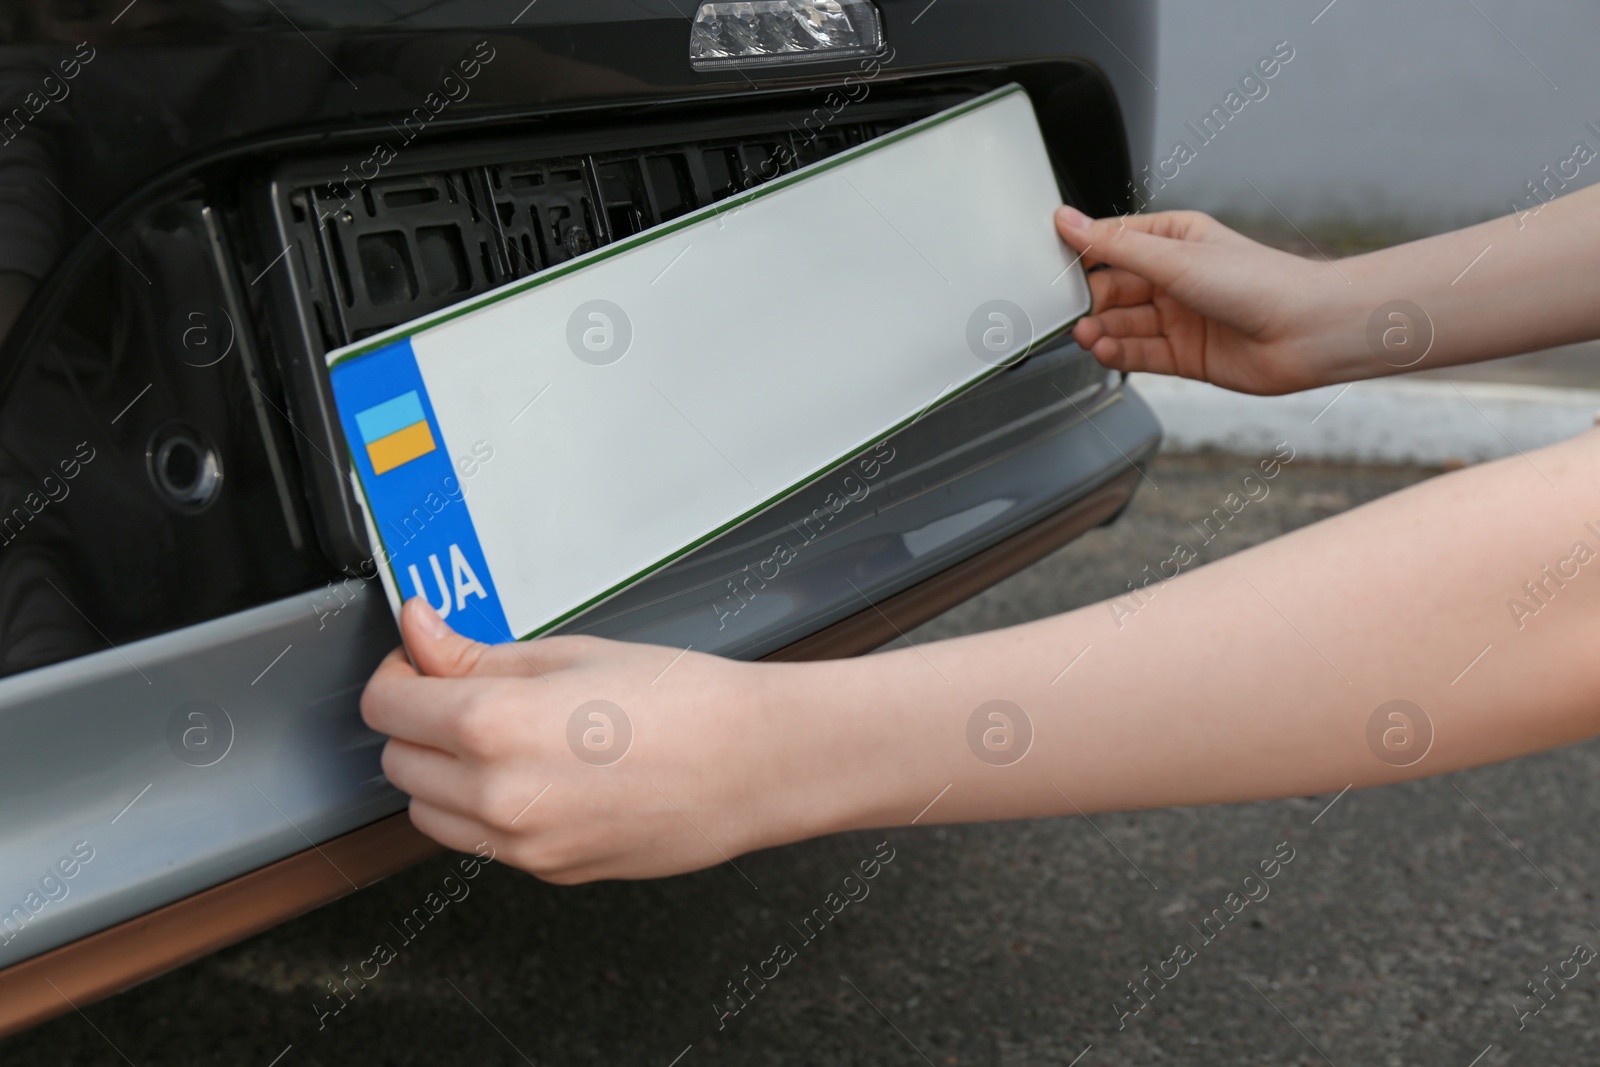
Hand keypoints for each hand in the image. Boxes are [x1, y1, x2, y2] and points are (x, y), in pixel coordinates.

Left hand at [360, 599, 812, 882]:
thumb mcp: (571, 654)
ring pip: (428, 813)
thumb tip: (421, 633)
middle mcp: (496, 794)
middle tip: (467, 690)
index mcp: (493, 724)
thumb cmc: (684, 699)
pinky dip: (487, 809)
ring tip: (504, 737)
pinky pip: (482, 842)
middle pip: (397, 762)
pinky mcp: (548, 871)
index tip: (422, 661)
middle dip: (419, 723)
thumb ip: (478, 653)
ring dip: (442, 773)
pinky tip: (540, 773)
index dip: (398, 674)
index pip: (385, 705)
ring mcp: (522, 843)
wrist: (755, 762)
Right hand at [1055, 206, 1353, 394]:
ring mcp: (1181, 318)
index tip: (1050, 262)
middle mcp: (1177, 278)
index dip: (1083, 253)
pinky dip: (1119, 353)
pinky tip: (1105, 351)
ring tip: (1086, 335)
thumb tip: (1068, 221)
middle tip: (1068, 311)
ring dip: (1102, 331)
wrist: (1307, 332)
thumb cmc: (1260, 283)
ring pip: (1125, 324)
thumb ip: (1115, 245)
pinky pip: (1140, 353)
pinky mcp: (1185, 355)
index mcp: (1176, 239)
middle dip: (1091, 301)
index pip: (1115, 242)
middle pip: (1115, 289)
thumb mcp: (1175, 257)